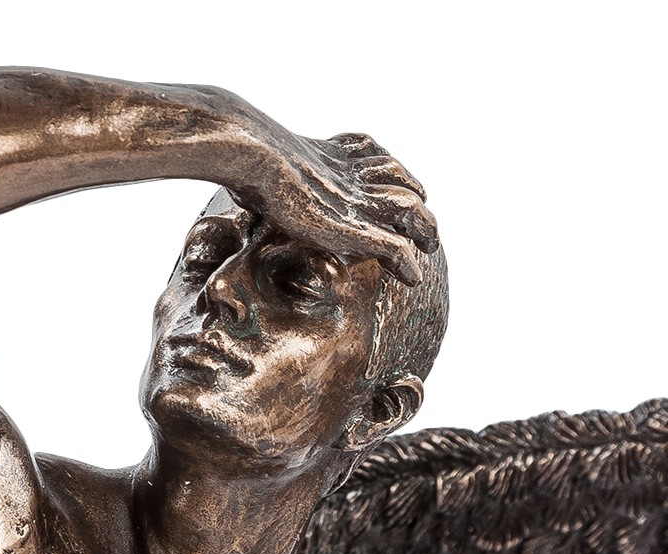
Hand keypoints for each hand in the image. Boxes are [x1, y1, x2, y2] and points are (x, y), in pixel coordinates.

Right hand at [247, 130, 438, 284]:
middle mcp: (353, 173)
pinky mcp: (355, 228)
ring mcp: (358, 199)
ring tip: (431, 246)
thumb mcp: (260, 159)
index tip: (399, 187)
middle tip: (424, 220)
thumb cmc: (248, 158)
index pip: (372, 155)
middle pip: (398, 176)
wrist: (260, 156)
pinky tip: (414, 278)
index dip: (389, 172)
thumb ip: (265, 171)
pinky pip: (395, 248)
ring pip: (410, 208)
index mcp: (331, 154)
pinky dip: (407, 264)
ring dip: (425, 227)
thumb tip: (243, 184)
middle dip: (416, 195)